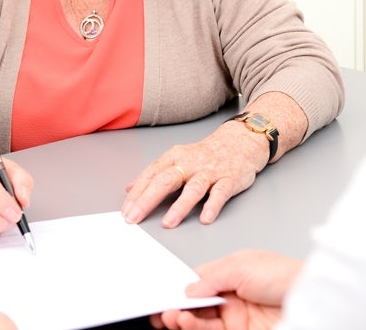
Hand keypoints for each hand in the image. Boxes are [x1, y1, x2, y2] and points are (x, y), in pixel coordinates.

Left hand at [121, 126, 265, 227]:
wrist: (240, 142)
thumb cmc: (204, 155)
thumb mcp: (175, 159)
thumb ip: (154, 174)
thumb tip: (130, 188)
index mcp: (174, 158)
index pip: (151, 175)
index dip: (137, 194)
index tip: (126, 211)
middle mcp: (190, 164)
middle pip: (166, 180)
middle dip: (148, 200)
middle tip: (135, 218)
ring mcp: (210, 172)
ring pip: (193, 188)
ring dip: (180, 206)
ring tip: (168, 223)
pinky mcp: (229, 180)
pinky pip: (220, 193)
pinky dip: (212, 206)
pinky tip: (205, 218)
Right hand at [149, 249, 303, 329]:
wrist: (311, 299)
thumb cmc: (285, 276)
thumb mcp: (242, 265)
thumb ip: (211, 277)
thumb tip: (188, 289)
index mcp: (231, 273)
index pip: (198, 282)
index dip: (180, 288)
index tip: (162, 294)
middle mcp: (232, 296)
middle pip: (196, 304)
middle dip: (178, 306)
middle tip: (164, 310)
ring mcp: (235, 317)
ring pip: (200, 320)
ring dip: (184, 318)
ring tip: (175, 316)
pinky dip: (196, 328)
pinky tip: (187, 321)